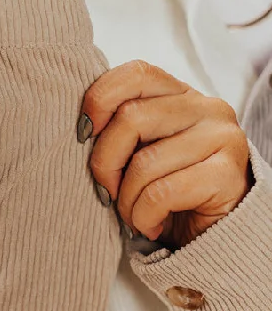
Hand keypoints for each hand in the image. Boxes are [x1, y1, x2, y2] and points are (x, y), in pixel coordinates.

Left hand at [79, 60, 251, 247]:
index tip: (83, 134)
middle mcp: (207, 108)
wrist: (217, 237)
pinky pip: (163, 192)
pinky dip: (144, 216)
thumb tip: (83, 129)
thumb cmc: (169, 192)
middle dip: (105, 162)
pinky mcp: (228, 175)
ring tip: (132, 216)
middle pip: (132, 117)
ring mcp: (222, 138)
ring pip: (145, 161)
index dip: (100, 99)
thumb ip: (123, 130)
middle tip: (107, 191)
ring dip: (126, 199)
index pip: (136, 73)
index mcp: (182, 95)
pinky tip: (151, 225)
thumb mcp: (142, 152)